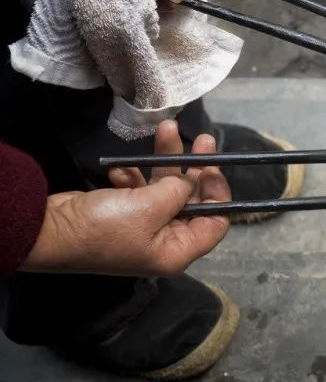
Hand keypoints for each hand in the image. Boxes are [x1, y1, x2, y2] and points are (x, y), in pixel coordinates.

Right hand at [21, 121, 229, 275]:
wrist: (49, 230)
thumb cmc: (105, 226)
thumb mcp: (151, 206)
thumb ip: (178, 190)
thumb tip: (191, 182)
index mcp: (177, 251)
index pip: (216, 223)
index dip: (218, 194)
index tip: (214, 166)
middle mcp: (164, 242)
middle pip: (192, 201)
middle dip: (194, 168)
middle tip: (202, 139)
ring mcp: (143, 227)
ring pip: (166, 189)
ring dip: (164, 162)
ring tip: (166, 130)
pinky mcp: (123, 214)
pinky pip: (141, 191)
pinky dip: (135, 177)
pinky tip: (120, 170)